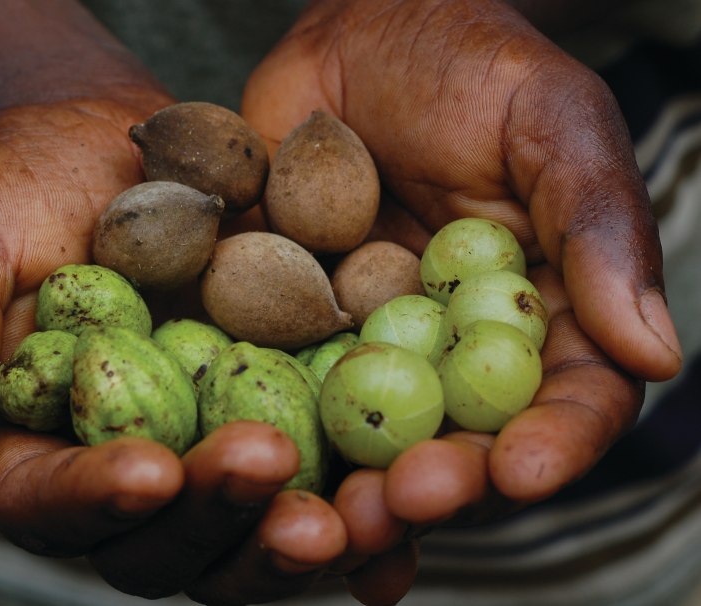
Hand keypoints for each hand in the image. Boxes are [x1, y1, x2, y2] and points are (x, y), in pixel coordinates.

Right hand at [0, 96, 354, 603]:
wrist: (107, 147)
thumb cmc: (13, 188)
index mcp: (32, 450)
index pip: (53, 500)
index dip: (97, 497)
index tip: (149, 467)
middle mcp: (123, 473)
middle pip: (163, 540)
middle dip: (215, 518)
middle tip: (266, 473)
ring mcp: (205, 453)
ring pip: (247, 532)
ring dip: (296, 533)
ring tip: (354, 511)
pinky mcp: (277, 418)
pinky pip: (318, 477)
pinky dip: (358, 501)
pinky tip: (403, 500)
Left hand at [242, 0, 682, 601]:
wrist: (360, 32)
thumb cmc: (472, 63)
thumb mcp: (551, 122)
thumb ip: (598, 226)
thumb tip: (655, 352)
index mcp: (539, 312)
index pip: (567, 398)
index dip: (553, 443)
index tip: (521, 470)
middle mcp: (457, 346)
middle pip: (461, 440)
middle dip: (441, 483)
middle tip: (407, 501)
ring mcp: (372, 342)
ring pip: (368, 435)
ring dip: (353, 483)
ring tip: (333, 515)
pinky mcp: (296, 323)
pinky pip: (283, 383)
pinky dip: (273, 428)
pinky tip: (255, 464)